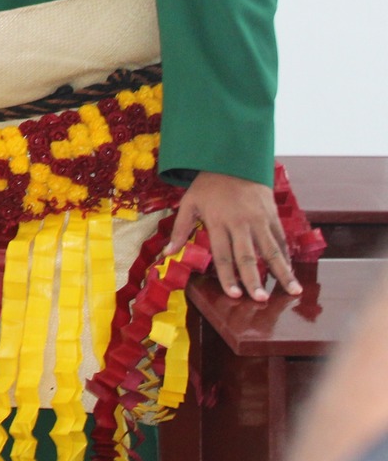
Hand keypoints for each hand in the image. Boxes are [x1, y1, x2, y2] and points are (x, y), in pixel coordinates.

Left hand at [168, 169, 301, 301]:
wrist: (232, 159)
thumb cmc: (207, 184)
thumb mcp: (188, 202)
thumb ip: (180, 229)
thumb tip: (167, 253)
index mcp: (218, 221)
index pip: (223, 255)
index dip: (228, 277)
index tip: (234, 295)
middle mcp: (240, 223)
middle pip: (248, 257)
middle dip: (254, 280)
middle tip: (261, 301)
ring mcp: (259, 219)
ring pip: (272, 250)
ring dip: (282, 272)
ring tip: (293, 292)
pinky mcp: (272, 214)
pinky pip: (280, 238)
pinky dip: (286, 255)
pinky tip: (290, 270)